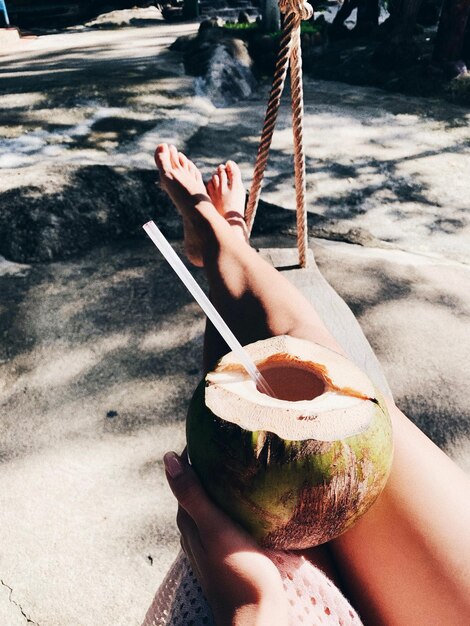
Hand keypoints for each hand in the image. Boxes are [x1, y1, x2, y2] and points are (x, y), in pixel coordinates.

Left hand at [164, 450, 288, 625]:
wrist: (256, 617)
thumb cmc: (238, 571)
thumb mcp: (215, 528)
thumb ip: (192, 495)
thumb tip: (167, 458)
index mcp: (188, 518)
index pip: (185, 472)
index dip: (196, 449)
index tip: (214, 428)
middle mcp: (194, 528)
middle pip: (198, 484)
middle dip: (210, 461)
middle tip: (233, 438)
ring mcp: (210, 540)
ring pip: (212, 499)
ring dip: (222, 480)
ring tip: (243, 460)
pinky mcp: (227, 549)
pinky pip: (225, 514)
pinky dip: (232, 498)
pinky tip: (250, 496)